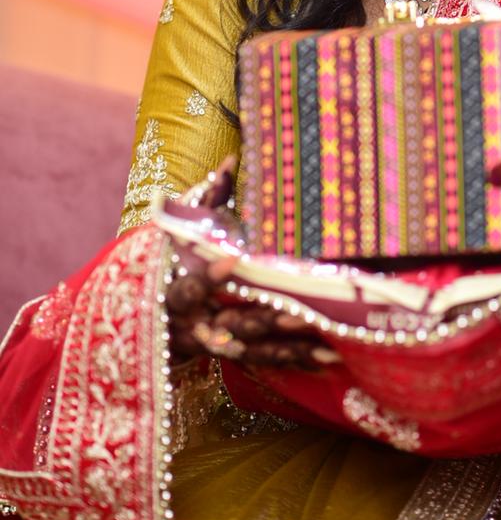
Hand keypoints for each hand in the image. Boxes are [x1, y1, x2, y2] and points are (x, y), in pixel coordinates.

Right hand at [167, 158, 338, 369]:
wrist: (149, 325)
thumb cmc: (170, 266)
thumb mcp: (179, 234)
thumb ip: (206, 199)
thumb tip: (232, 160)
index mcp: (175, 296)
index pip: (189, 288)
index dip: (209, 278)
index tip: (232, 261)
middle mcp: (194, 327)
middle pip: (231, 327)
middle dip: (265, 321)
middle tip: (299, 313)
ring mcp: (216, 347)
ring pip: (256, 350)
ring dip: (291, 346)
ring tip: (329, 343)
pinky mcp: (235, 356)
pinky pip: (268, 360)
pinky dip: (299, 358)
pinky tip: (332, 357)